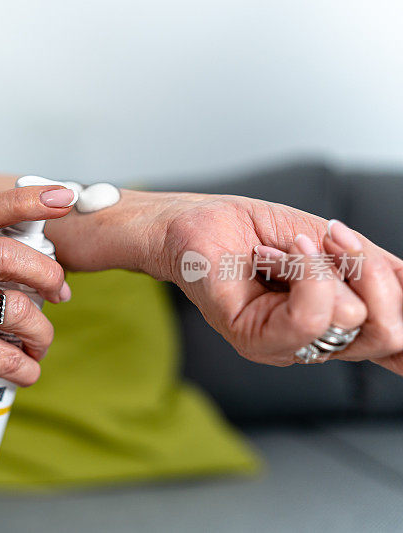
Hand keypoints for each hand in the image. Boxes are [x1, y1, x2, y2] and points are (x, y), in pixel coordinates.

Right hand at [0, 186, 74, 426]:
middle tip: (59, 294)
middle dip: (49, 275)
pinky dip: (29, 368)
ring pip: (18, 310)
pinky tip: (25, 369)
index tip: (63, 198)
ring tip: (37, 343)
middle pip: (8, 255)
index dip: (27, 201)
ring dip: (42, 332)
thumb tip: (44, 258)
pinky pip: (11, 356)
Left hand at [141, 192, 402, 368]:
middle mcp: (317, 346)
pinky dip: (303, 273)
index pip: (397, 352)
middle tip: (333, 238)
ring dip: (325, 264)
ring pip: (351, 318)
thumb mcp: (334, 248)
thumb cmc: (255, 232)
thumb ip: (377, 273)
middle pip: (390, 331)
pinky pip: (310, 317)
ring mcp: (285, 348)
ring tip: (288, 248)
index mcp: (339, 326)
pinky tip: (276, 256)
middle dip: (372, 271)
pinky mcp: (255, 341)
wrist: (197, 223)